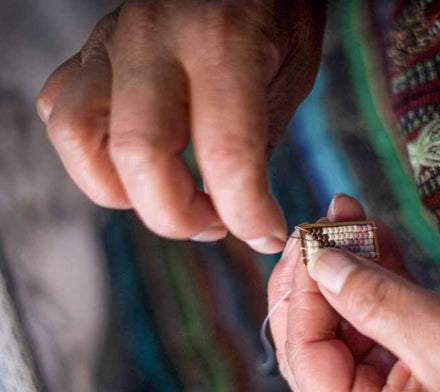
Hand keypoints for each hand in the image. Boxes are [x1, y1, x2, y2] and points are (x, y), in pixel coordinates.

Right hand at [37, 1, 324, 251]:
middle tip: (215, 223)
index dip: (247, 215)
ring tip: (172, 199)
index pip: (224, 154)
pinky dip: (92, 160)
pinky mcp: (88, 52)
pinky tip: (136, 165)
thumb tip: (243, 217)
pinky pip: (63, 115)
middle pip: (138, 155)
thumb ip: (258, 147)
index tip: (266, 236)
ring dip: (125, 194)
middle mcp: (155, 39)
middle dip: (179, 216)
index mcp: (222, 42)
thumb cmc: (274, 13)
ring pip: (79, 138)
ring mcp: (111, 43)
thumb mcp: (290, 77)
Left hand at [268, 193, 439, 391]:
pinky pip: (377, 321)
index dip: (302, 293)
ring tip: (344, 216)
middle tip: (315, 227)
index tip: (308, 240)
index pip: (304, 354)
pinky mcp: (403, 375)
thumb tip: (319, 261)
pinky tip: (370, 237)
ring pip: (345, 323)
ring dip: (346, 268)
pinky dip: (375, 279)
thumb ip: (374, 299)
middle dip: (315, 277)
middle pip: (315, 338)